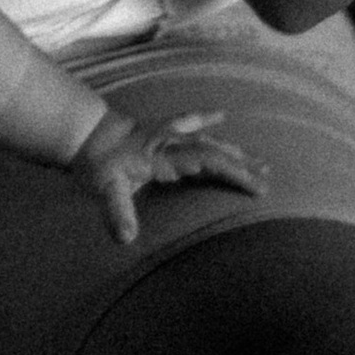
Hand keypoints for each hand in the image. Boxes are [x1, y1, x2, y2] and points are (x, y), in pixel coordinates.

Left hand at [69, 108, 266, 246]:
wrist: (85, 135)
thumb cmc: (98, 164)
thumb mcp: (105, 190)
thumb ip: (117, 213)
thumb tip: (126, 239)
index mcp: (165, 155)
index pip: (207, 162)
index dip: (233, 173)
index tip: (256, 187)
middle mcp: (173, 142)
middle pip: (216, 152)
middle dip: (243, 167)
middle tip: (269, 181)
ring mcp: (170, 135)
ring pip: (210, 141)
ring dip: (235, 152)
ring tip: (262, 164)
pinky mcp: (164, 132)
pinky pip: (192, 123)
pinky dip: (207, 119)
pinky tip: (222, 115)